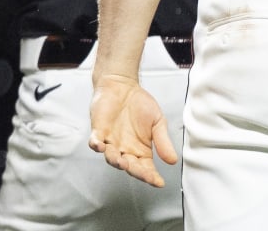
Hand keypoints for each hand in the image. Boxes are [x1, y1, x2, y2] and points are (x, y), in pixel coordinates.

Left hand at [89, 73, 176, 187]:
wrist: (123, 86)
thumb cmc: (141, 104)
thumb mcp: (158, 122)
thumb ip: (163, 141)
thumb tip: (172, 161)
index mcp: (141, 151)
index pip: (146, 168)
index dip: (151, 177)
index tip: (159, 182)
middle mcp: (125, 150)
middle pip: (130, 166)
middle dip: (136, 172)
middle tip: (143, 174)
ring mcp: (111, 141)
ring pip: (111, 157)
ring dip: (115, 161)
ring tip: (122, 163)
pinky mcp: (98, 130)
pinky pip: (95, 141)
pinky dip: (96, 145)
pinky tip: (100, 146)